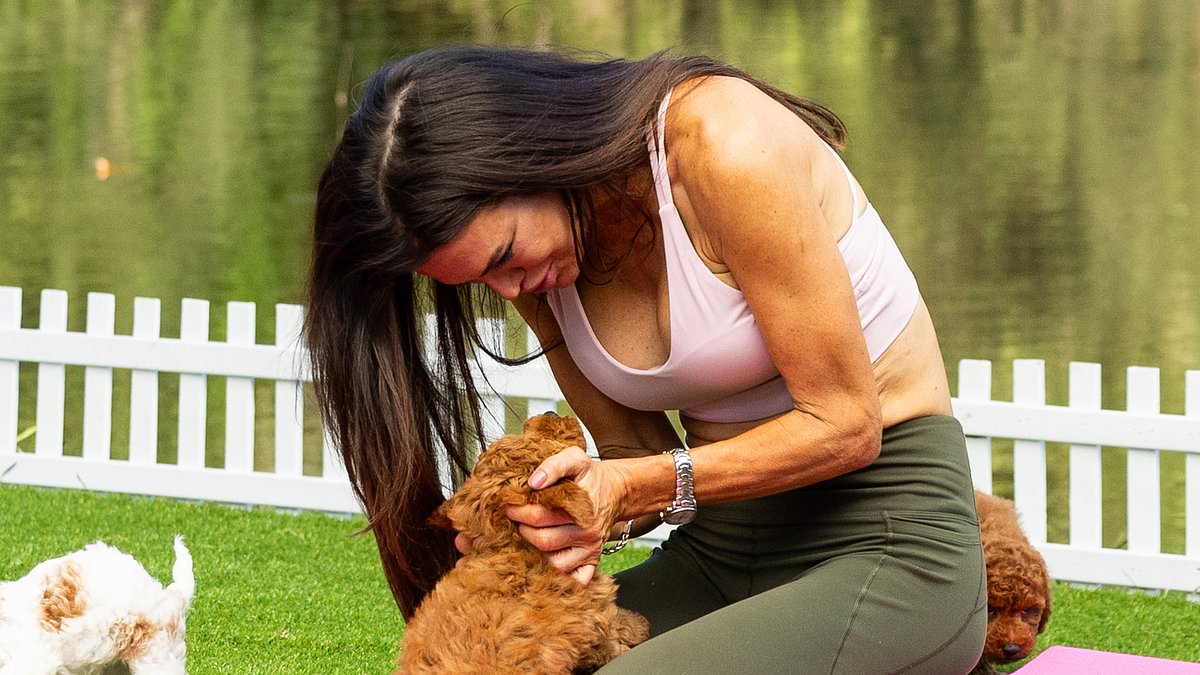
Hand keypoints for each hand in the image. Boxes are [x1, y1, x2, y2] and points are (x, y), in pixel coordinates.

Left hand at [506, 445, 628, 584]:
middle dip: (522, 531)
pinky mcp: (592, 562)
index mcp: (581, 507)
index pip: (539, 516)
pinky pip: (574, 580)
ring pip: (553, 563)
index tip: (507, 506)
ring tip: (527, 536)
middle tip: (514, 521)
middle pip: (542, 541)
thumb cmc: (590, 476)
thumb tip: (534, 482)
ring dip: (535, 552)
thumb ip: (554, 465)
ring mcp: (591, 550)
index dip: (518, 512)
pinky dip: (559, 576)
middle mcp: (587, 532)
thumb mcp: (575, 458)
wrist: (616, 491)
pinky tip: (546, 562)